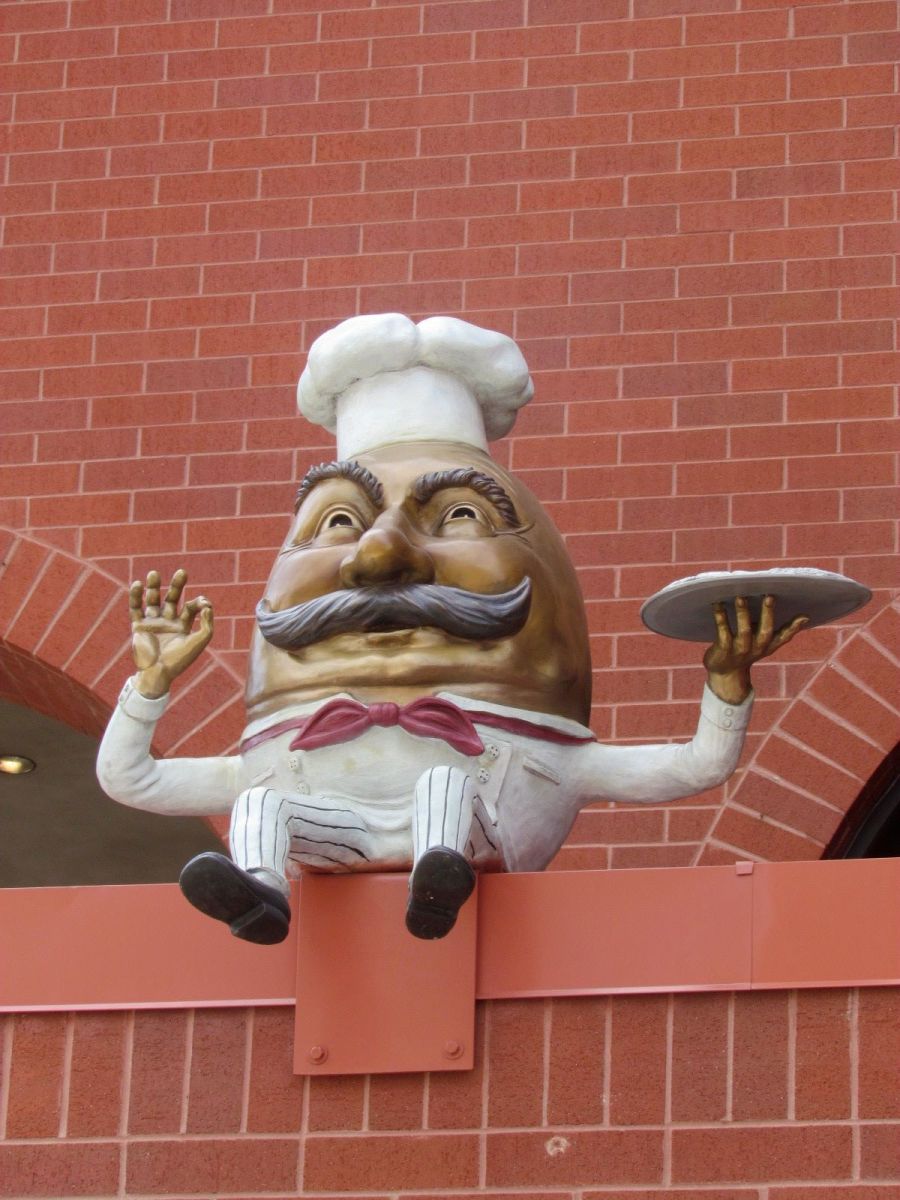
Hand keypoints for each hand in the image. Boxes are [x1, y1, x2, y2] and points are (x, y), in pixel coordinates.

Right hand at [129, 569, 212, 698]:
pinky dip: (135, 597)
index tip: (203, 602)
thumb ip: (207, 625)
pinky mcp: (139, 626)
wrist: (158, 673)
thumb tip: (208, 606)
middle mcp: (168, 621)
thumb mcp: (198, 642)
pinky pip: (135, 608)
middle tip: (182, 572)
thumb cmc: (180, 660)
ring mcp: (153, 623)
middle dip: (176, 585)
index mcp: (183, 626)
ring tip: (154, 574)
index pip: (191, 607)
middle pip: (172, 598)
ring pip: (153, 600)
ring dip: (153, 587)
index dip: (198, 602)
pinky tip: (138, 584)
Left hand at [703, 595, 807, 704]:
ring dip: (743, 613)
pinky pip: (723, 632)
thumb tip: (805, 617)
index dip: (794, 628)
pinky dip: (721, 617)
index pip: (784, 637)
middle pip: (765, 631)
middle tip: (769, 596)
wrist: (725, 674)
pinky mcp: (723, 649)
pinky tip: (717, 604)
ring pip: (744, 631)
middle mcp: (756, 648)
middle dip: (768, 614)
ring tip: (741, 597)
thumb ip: (781, 630)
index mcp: (768, 646)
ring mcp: (740, 650)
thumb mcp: (765, 643)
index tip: (804, 616)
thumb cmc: (746, 651)